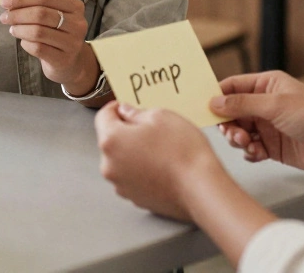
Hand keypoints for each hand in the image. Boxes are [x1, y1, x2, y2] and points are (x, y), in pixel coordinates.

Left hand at [1, 0, 91, 88]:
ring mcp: (72, 43)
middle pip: (41, 13)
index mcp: (75, 6)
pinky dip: (26, 44)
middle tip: (4, 17)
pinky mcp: (63, 59)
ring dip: (20, 29)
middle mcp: (77, 23)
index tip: (5, 1)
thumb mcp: (50, 15)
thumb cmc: (56, 33)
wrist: (70, 62)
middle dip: (18, 14)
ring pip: (38, 32)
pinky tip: (24, 42)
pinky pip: (38, 48)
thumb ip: (32, 5)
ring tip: (12, 30)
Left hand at [95, 102, 221, 221]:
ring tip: (159, 149)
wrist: (201, 188)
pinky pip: (133, 177)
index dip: (115, 108)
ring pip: (122, 160)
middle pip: (111, 141)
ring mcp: (121, 185)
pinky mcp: (135, 198)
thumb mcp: (161, 116)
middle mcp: (109, 165)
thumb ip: (137, 112)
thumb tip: (127, 113)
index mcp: (111, 141)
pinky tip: (162, 166)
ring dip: (133, 152)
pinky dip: (142, 170)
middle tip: (149, 128)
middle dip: (126, 132)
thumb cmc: (182, 151)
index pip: (103, 116)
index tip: (125, 106)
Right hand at [211, 71, 303, 173]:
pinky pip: (251, 149)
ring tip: (247, 144)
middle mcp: (266, 105)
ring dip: (238, 139)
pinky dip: (250, 153)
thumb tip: (214, 102)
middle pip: (232, 112)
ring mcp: (269, 127)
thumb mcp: (275, 105)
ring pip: (239, 132)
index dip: (217, 97)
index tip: (204, 109)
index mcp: (267, 85)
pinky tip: (257, 153)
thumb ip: (242, 104)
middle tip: (231, 133)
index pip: (232, 86)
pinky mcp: (274, 147)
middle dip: (228, 124)